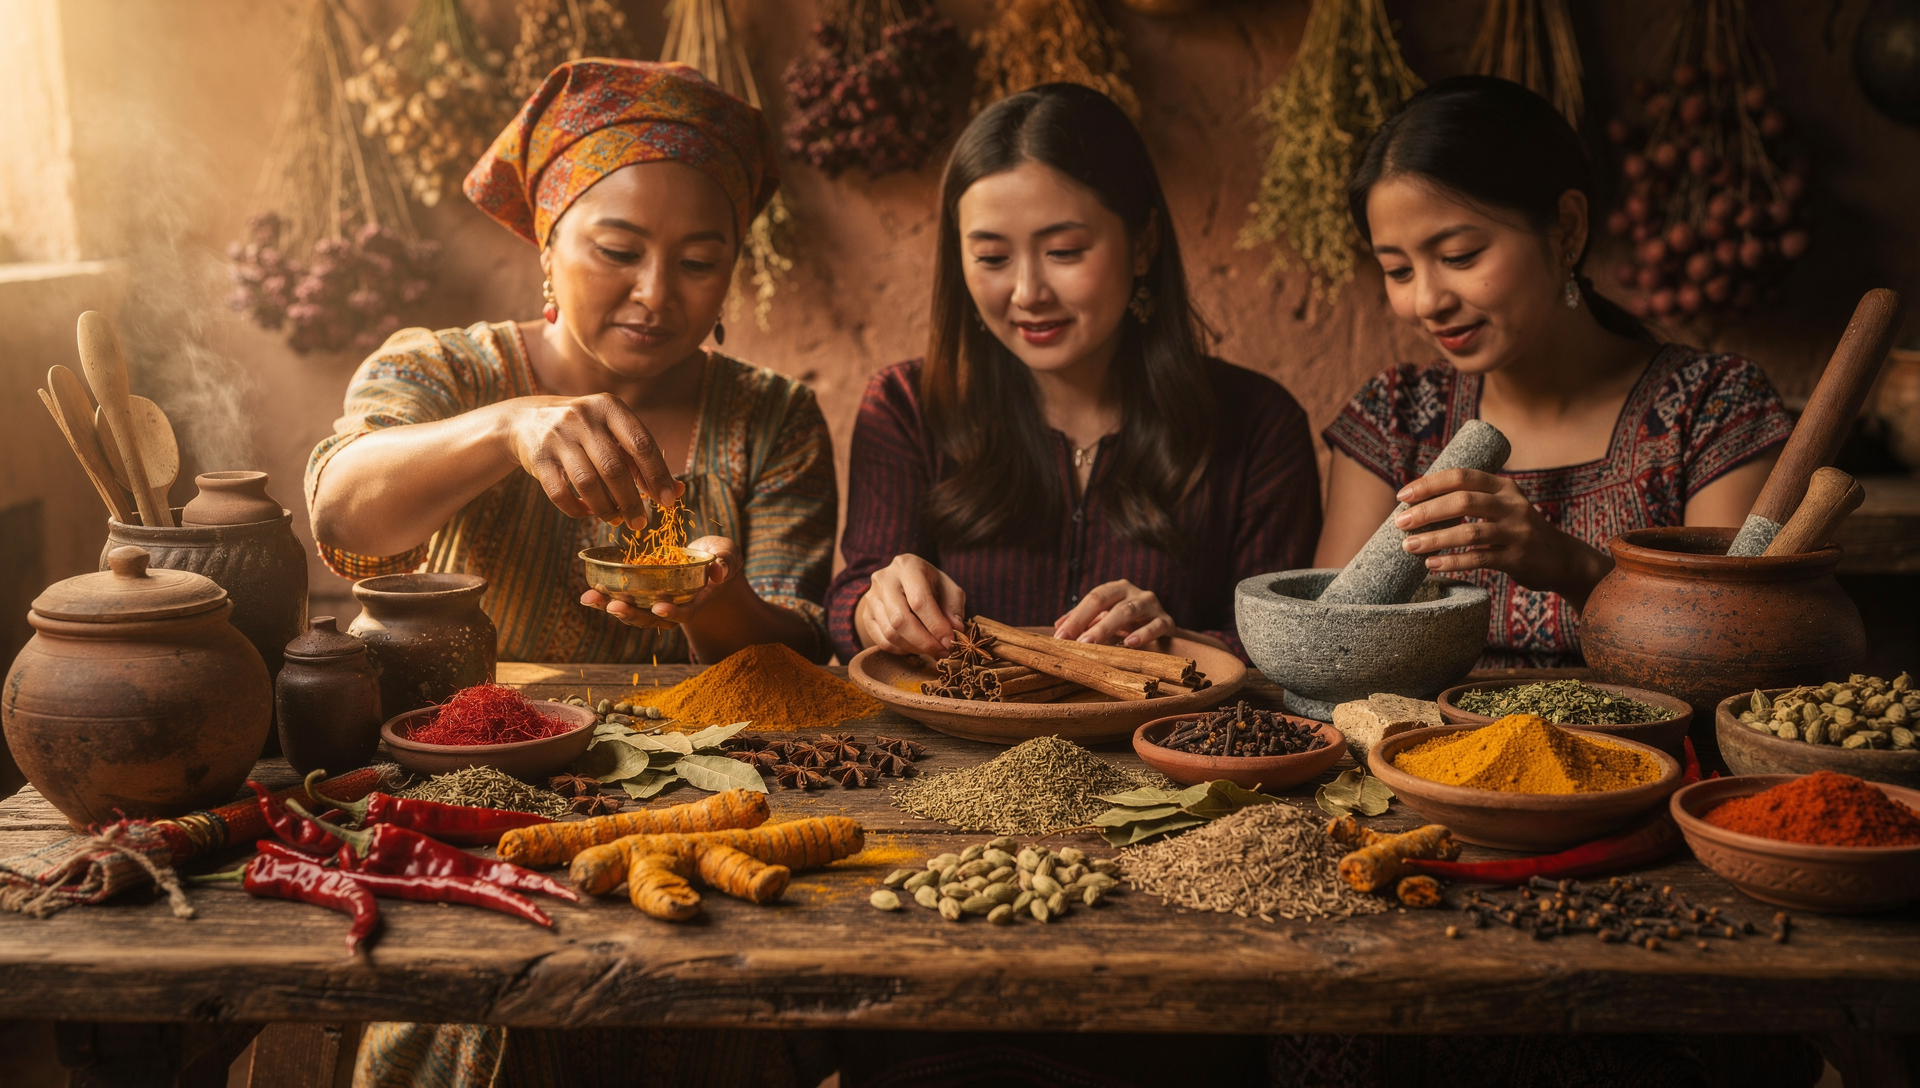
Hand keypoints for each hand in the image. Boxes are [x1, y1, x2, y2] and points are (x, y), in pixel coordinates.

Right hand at [503, 393, 679, 523]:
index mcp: (610, 407)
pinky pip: (559, 493)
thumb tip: (677, 492)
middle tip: (640, 523)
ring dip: (605, 509)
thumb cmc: (585, 432)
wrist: (527, 420)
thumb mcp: (613, 434)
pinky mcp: (538, 456)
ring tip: (614, 519)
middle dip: (631, 501)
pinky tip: (586, 513)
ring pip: (587, 483)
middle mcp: (584, 417)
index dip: (658, 475)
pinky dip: (576, 510)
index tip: (668, 502)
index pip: (642, 444)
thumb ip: (642, 461)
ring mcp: (558, 436)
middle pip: (614, 468)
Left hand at [581, 535, 740, 628]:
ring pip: (634, 612)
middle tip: (612, 606)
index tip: (658, 606)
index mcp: (696, 601)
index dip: (672, 612)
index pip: (684, 613)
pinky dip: (607, 596)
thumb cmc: (720, 558)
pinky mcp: (644, 594)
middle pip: (651, 619)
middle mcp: (674, 607)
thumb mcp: (728, 556)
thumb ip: (725, 563)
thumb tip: (719, 572)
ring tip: (590, 598)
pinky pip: (625, 599)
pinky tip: (589, 591)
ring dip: (611, 607)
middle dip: (631, 614)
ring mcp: (657, 602)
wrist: (709, 560)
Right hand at [854, 554, 965, 656]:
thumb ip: (954, 607)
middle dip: (924, 641)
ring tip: (932, 651)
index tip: (950, 641)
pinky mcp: (866, 615)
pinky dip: (902, 650)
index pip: (919, 600)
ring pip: (891, 633)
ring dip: (915, 648)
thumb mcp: (948, 588)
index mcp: (908, 566)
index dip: (936, 625)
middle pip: (901, 619)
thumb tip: (956, 629)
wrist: (902, 584)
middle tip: (942, 652)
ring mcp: (871, 597)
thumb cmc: (930, 585)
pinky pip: (882, 641)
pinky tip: (916, 648)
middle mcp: (884, 579)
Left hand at [1052, 580, 1174, 647]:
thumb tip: (1057, 627)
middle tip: (1074, 642)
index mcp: (1115, 589)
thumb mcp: (1104, 617)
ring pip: (1129, 611)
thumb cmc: (1127, 622)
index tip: (1059, 637)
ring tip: (1092, 643)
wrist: (1162, 627)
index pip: (1093, 598)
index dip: (1075, 617)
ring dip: (1108, 628)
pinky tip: (1129, 643)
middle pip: (1107, 602)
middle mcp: (1134, 592)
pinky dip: (1143, 634)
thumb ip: (1082, 620)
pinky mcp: (1167, 621)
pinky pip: (1156, 626)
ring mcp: (1152, 605)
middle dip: (1087, 622)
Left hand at [1394, 468, 1610, 602]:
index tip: (1402, 496)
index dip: (1429, 484)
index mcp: (1503, 486)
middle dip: (1427, 511)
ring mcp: (1517, 531)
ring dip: (1434, 539)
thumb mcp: (1501, 507)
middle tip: (1400, 523)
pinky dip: (1453, 562)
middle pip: (1463, 501)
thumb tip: (1417, 503)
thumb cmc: (1517, 531)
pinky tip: (1432, 564)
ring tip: (1409, 546)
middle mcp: (1512, 504)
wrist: (1561, 559)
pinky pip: (1480, 558)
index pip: (1461, 476)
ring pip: (1469, 532)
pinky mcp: (1518, 557)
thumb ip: (1471, 500)